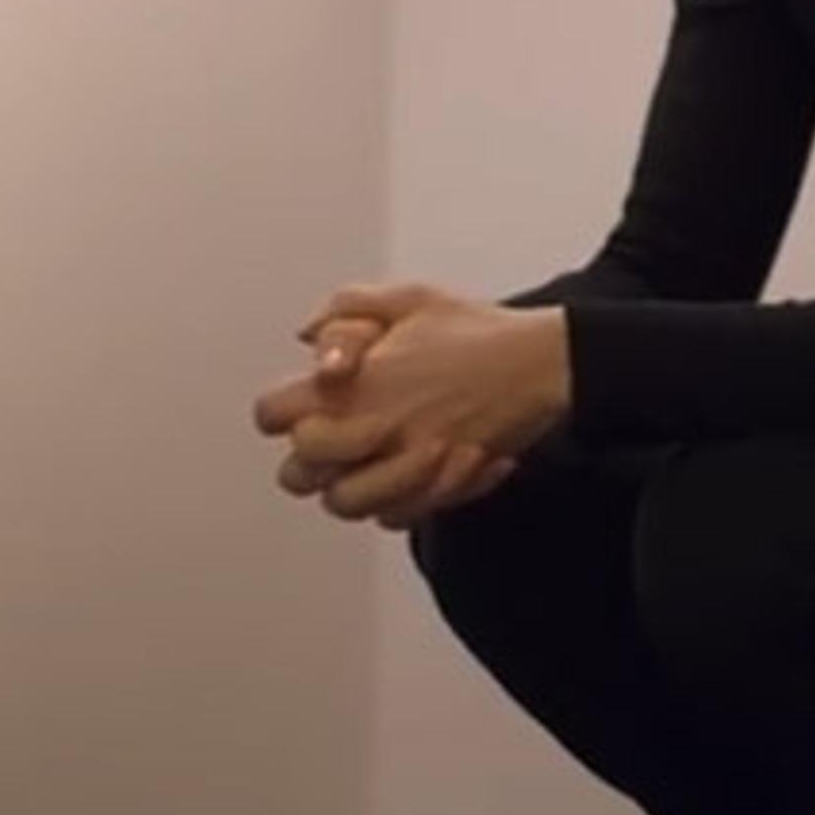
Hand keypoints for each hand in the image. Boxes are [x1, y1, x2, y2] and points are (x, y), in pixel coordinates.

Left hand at [252, 285, 568, 529]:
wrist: (539, 365)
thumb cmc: (474, 330)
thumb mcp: (407, 298)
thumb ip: (345, 309)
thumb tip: (306, 335)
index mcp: (359, 382)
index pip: (276, 415)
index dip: (278, 412)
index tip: (293, 408)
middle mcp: (378, 427)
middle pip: (299, 472)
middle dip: (303, 460)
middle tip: (319, 444)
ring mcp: (410, 463)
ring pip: (342, 504)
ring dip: (342, 487)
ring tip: (356, 467)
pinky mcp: (441, 486)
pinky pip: (392, 517)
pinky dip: (388, 505)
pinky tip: (398, 478)